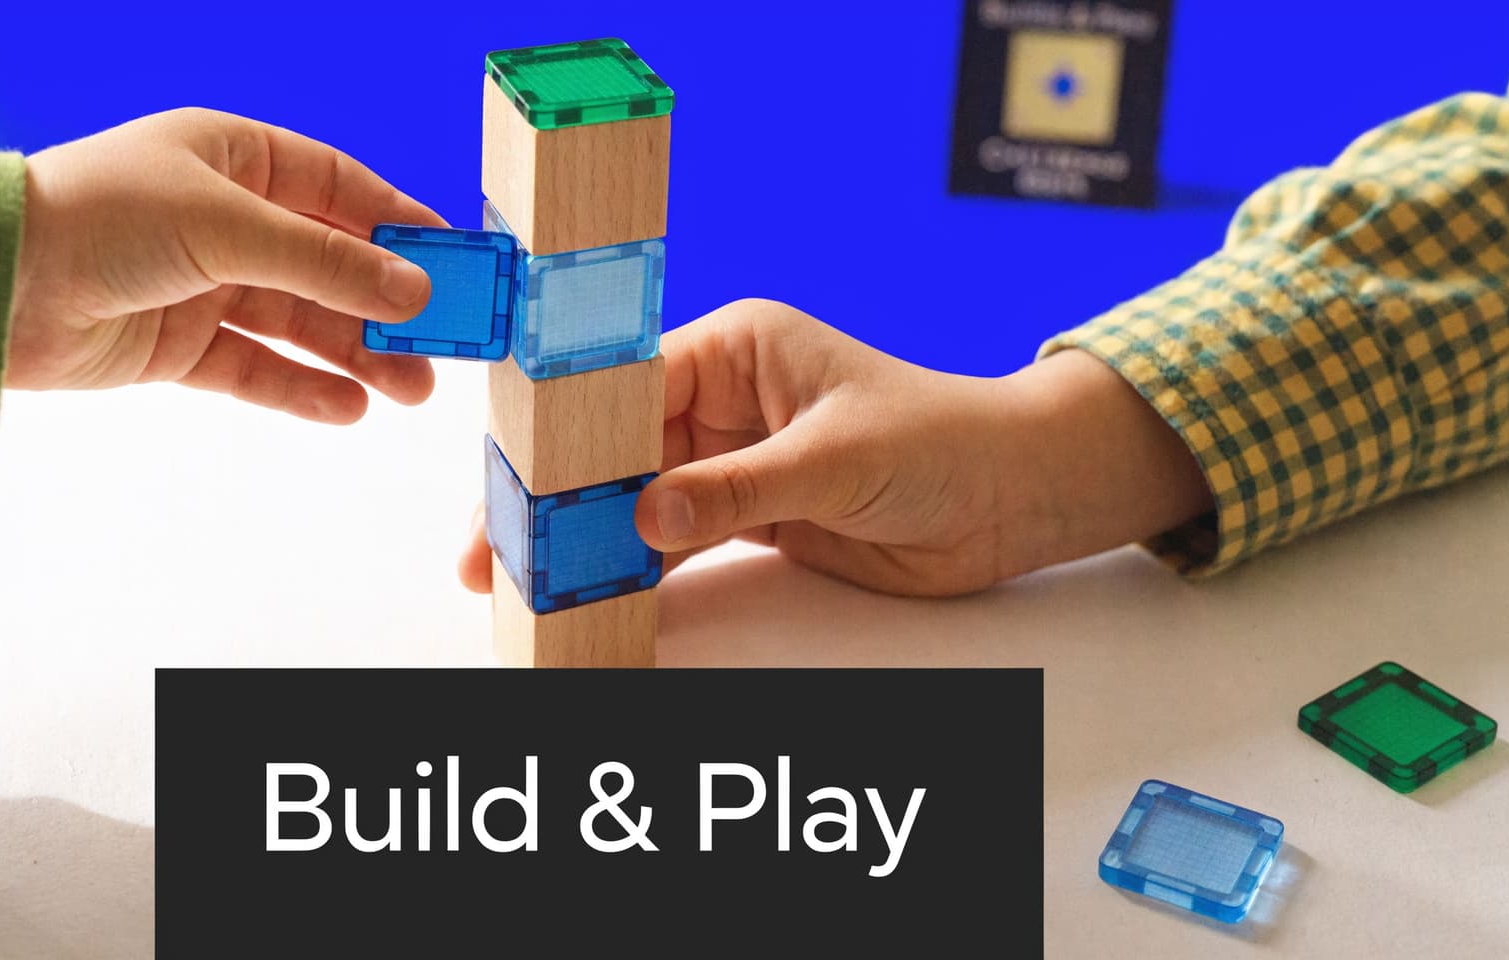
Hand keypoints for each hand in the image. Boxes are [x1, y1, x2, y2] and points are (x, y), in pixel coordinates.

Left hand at [7, 108, 445, 422]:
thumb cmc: (97, 219)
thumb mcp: (227, 225)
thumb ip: (325, 262)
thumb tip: (413, 287)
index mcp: (233, 157)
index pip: (338, 188)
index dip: (398, 224)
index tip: (456, 262)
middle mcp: (221, 217)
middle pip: (326, 263)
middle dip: (384, 304)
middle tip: (442, 344)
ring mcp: (200, 282)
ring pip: (299, 320)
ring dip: (356, 353)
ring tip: (409, 388)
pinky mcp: (177, 343)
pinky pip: (256, 366)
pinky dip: (301, 387)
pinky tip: (347, 406)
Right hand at [458, 299, 1211, 596]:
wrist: (1013, 498)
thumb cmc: (942, 444)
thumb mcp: (834, 460)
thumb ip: (736, 491)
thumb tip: (645, 517)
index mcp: (736, 350)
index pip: (627, 386)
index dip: (568, 435)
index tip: (518, 481)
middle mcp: (723, 399)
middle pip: (615, 447)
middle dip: (559, 496)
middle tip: (495, 547)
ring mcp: (733, 459)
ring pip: (636, 498)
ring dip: (588, 539)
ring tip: (525, 582)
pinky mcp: (751, 514)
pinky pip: (676, 540)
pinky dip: (637, 568)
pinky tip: (593, 593)